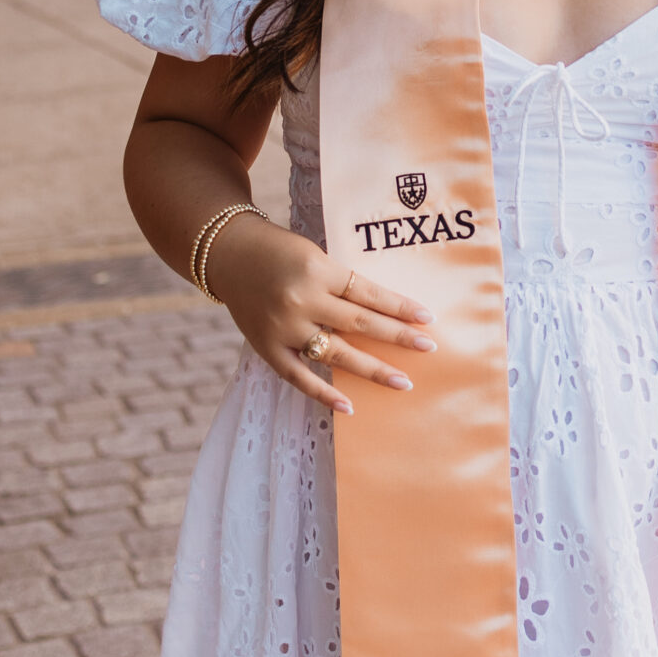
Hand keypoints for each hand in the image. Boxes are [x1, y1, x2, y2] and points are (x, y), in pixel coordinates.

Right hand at [208, 212, 436, 415]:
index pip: (368, 293)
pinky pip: (299, 376)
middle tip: (428, 348)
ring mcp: (284, 327)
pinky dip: (324, 393)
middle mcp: (303, 300)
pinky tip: (350, 405)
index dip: (399, 307)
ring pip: (337, 353)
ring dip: (372, 369)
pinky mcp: (267, 348)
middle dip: (397, 336)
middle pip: (359, 323)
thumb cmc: (280, 250)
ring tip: (403, 382)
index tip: (427, 318)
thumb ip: (341, 283)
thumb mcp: (315, 255)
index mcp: (318, 270)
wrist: (229, 254)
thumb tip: (383, 312)